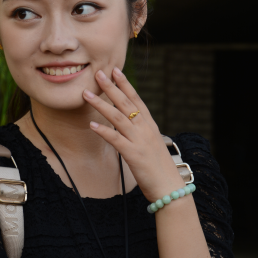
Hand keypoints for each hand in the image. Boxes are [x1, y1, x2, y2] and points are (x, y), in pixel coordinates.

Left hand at [83, 68, 184, 200]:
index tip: (116, 70)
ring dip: (101, 104)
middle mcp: (145, 129)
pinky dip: (104, 131)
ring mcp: (140, 141)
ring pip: (118, 117)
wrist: (170, 186)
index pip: (137, 99)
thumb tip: (130, 125)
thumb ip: (141, 133)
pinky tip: (92, 124)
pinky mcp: (133, 154)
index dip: (125, 84)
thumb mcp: (152, 144)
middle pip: (126, 103)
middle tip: (99, 73)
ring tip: (87, 94)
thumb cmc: (160, 168)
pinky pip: (116, 139)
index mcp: (150, 125)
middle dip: (111, 87)